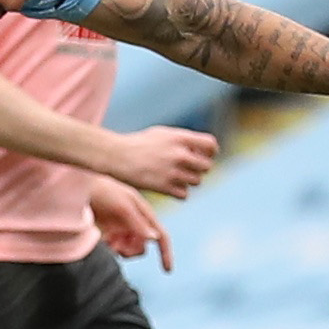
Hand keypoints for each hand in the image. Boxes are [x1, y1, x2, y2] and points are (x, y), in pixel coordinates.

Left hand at [88, 174, 172, 268]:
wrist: (79, 186)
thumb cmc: (103, 191)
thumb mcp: (122, 205)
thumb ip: (138, 222)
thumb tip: (155, 238)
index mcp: (144, 214)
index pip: (160, 236)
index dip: (165, 253)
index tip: (167, 270)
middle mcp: (135, 223)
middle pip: (142, 247)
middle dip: (132, 251)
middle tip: (117, 246)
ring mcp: (122, 229)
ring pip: (129, 250)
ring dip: (120, 251)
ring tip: (108, 243)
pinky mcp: (110, 233)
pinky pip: (116, 248)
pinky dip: (111, 249)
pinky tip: (103, 241)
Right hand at [99, 125, 216, 197]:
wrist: (117, 156)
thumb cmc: (139, 143)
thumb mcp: (162, 134)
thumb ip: (183, 141)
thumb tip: (201, 150)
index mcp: (180, 138)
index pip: (211, 145)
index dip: (210, 151)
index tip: (203, 155)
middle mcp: (180, 155)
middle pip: (207, 166)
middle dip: (200, 168)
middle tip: (188, 168)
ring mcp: (173, 172)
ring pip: (197, 181)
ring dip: (189, 180)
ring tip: (175, 176)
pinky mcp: (165, 187)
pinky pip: (184, 194)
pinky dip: (179, 192)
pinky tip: (169, 186)